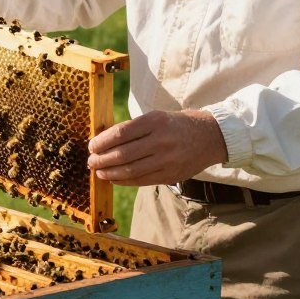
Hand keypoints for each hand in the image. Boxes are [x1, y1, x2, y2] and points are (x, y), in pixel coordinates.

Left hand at [86, 109, 228, 185]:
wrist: (209, 136)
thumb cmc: (174, 125)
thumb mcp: (155, 117)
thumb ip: (132, 129)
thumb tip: (103, 141)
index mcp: (154, 121)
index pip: (120, 134)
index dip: (101, 142)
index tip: (91, 146)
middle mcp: (161, 140)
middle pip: (122, 154)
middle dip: (101, 159)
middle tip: (91, 161)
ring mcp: (167, 160)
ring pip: (130, 170)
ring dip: (110, 173)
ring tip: (99, 171)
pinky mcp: (171, 175)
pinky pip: (141, 180)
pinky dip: (124, 181)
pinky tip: (114, 178)